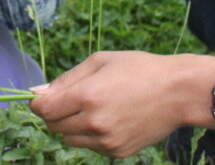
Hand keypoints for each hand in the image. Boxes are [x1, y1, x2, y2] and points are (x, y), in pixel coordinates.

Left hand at [30, 51, 193, 157]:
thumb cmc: (139, 69)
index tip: (44, 97)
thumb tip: (36, 93)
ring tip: (93, 108)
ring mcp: (106, 141)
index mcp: (87, 96)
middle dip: (54, 113)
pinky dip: (90, 135)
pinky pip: (90, 146)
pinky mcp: (117, 152)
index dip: (38, 103)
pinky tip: (108, 118)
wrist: (178, 93)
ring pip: (69, 139)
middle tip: (71, 99)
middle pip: (53, 126)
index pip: (44, 110)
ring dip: (71, 126)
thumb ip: (66, 79)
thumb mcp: (100, 61)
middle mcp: (94, 122)